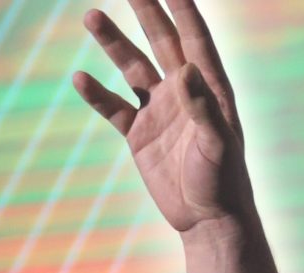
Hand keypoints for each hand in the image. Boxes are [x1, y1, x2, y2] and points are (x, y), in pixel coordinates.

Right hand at [72, 0, 247, 234]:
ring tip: (91, 15)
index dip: (182, 9)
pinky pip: (114, 108)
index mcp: (209, 90)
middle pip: (162, 41)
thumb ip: (204, 107)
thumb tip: (185, 69)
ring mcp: (159, 111)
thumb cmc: (223, 183)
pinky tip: (80, 78)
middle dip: (146, 10)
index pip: (194, 39)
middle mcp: (183, 93)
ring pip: (132, 67)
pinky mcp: (140, 135)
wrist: (208, 220)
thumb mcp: (218, 145)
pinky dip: (97, 94)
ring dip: (113, 43)